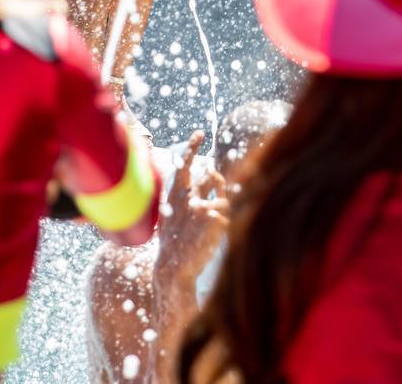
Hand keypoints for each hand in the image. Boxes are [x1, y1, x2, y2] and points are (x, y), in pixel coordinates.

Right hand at [156, 131, 228, 281]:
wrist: (173, 268)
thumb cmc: (174, 242)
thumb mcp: (171, 215)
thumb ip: (187, 196)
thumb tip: (209, 176)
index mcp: (175, 195)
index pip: (184, 164)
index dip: (192, 147)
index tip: (200, 133)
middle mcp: (189, 198)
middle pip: (213, 177)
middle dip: (219, 182)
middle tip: (218, 190)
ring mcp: (202, 208)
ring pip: (225, 199)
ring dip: (223, 210)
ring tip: (211, 226)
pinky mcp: (215, 220)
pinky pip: (229, 217)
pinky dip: (225, 227)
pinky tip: (213, 239)